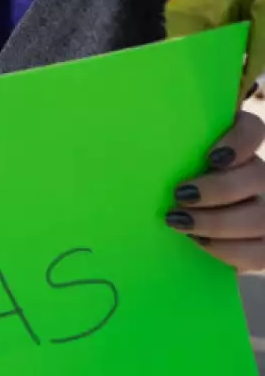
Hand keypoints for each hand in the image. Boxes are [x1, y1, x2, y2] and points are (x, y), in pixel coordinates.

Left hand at [168, 109, 264, 270]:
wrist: (179, 229)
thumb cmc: (164, 189)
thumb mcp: (166, 165)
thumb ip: (166, 149)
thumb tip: (130, 130)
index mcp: (237, 150)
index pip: (253, 129)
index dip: (240, 140)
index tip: (210, 157)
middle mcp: (259, 177)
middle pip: (258, 175)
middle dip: (218, 190)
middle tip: (179, 195)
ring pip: (261, 217)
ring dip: (216, 222)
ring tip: (178, 222)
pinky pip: (260, 251)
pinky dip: (228, 250)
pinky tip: (199, 242)